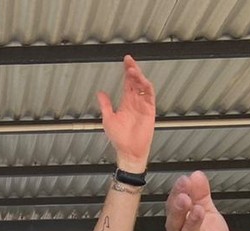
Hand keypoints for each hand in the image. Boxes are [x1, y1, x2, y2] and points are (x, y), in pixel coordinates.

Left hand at [98, 55, 155, 171]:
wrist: (129, 150)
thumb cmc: (119, 138)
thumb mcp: (108, 119)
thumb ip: (105, 105)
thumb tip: (100, 93)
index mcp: (126, 103)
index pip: (127, 83)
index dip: (127, 72)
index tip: (126, 62)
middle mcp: (135, 102)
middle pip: (135, 82)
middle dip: (133, 70)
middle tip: (129, 61)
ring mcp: (143, 105)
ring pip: (143, 86)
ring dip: (139, 77)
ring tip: (133, 70)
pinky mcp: (149, 110)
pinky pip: (150, 96)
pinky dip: (147, 87)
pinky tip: (142, 81)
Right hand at [166, 171, 237, 230]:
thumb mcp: (208, 215)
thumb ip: (201, 195)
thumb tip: (195, 175)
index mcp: (181, 225)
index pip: (174, 207)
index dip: (178, 194)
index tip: (184, 181)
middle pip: (175, 224)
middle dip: (178, 210)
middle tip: (184, 197)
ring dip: (191, 224)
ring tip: (198, 210)